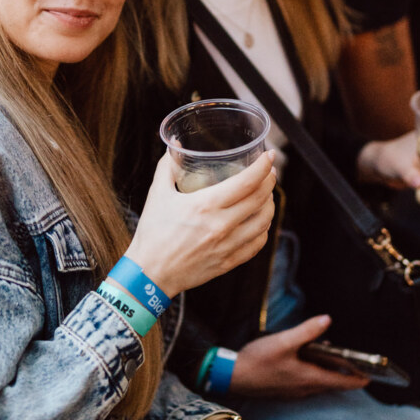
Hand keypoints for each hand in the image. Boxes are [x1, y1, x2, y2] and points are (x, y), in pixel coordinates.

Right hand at [124, 151, 275, 298]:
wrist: (149, 274)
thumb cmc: (152, 233)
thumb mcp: (157, 194)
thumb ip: (167, 166)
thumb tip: (175, 146)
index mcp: (205, 205)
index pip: (247, 182)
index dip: (263, 166)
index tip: (269, 155)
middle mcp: (221, 225)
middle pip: (260, 199)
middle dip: (270, 181)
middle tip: (269, 172)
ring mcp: (227, 246)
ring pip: (263, 222)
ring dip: (269, 205)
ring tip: (266, 195)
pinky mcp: (228, 262)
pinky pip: (256, 244)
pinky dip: (263, 230)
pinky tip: (259, 222)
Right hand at [230, 313, 369, 397]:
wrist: (232, 377)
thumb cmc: (257, 361)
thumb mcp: (284, 341)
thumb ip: (307, 331)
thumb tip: (327, 320)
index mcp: (308, 377)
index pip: (339, 381)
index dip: (355, 380)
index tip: (369, 378)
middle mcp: (303, 388)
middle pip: (330, 383)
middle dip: (344, 376)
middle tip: (356, 368)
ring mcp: (293, 390)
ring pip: (318, 383)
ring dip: (328, 374)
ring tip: (334, 361)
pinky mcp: (284, 389)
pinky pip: (306, 383)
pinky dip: (314, 374)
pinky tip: (308, 363)